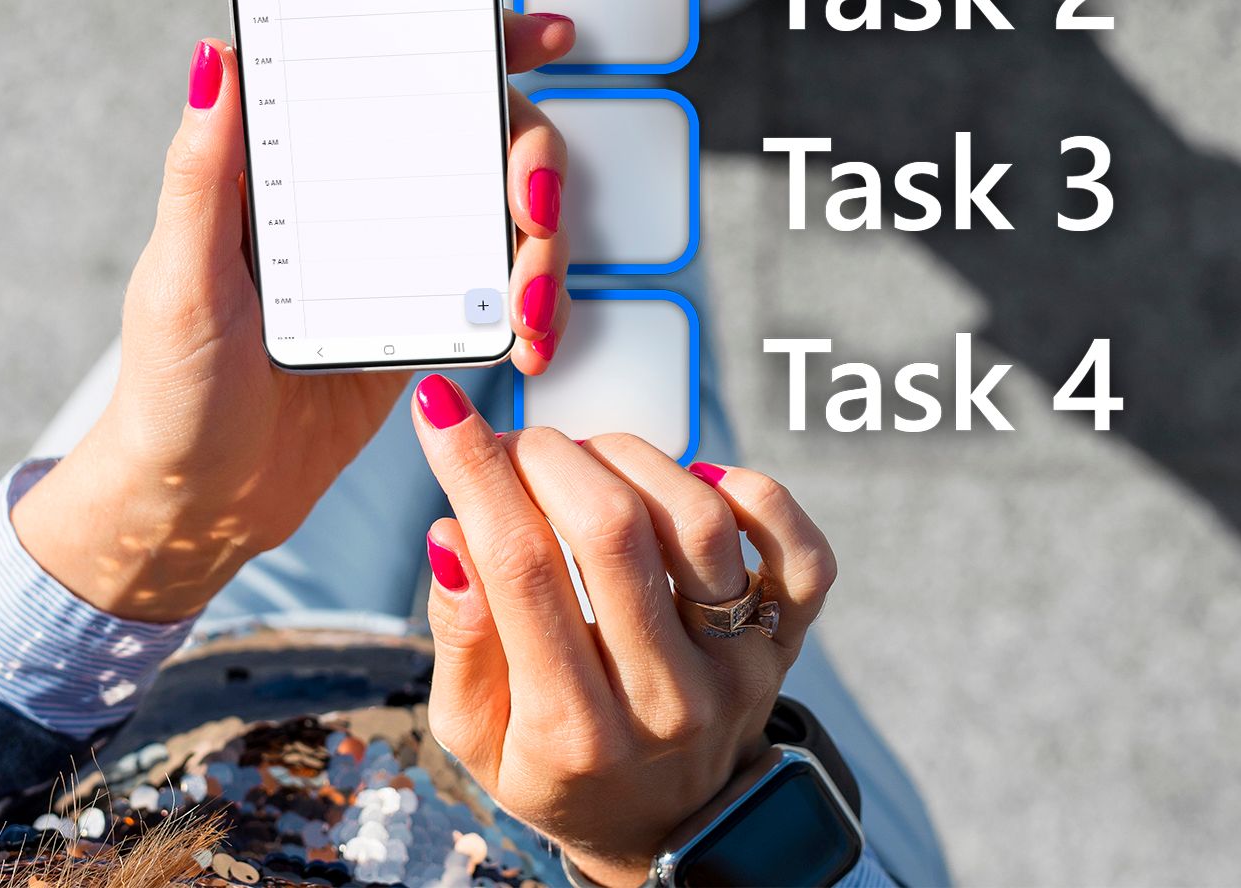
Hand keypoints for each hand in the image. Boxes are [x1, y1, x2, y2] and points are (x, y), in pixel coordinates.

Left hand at [11, 11, 576, 620]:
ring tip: (533, 311)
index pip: (391, 66)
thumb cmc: (168, 389)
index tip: (544, 34)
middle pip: (478, 131)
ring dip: (545, 248)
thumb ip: (203, 172)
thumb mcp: (180, 279)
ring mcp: (400, 254)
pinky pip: (504, 288)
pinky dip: (534, 308)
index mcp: (293, 159)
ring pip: (507, 210)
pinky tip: (530, 342)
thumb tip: (217, 55)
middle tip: (534, 211)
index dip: (474, 36)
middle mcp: (354, 190)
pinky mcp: (428, 318)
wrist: (199, 504)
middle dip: (534, 158)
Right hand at [409, 375, 838, 886]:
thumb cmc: (555, 767)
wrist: (663, 831)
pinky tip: (694, 481)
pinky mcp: (786, 643)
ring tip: (587, 463)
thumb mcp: (474, 733)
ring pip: (698, 521)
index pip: (520, 567)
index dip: (474, 470)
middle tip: (516, 447)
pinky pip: (800, 551)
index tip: (441, 410)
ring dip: (630, 458)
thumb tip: (452, 533)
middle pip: (612, 530)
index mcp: (572, 730)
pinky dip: (754, 492)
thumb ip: (460, 637)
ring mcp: (737, 669)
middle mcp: (665, 700)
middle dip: (547, 455)